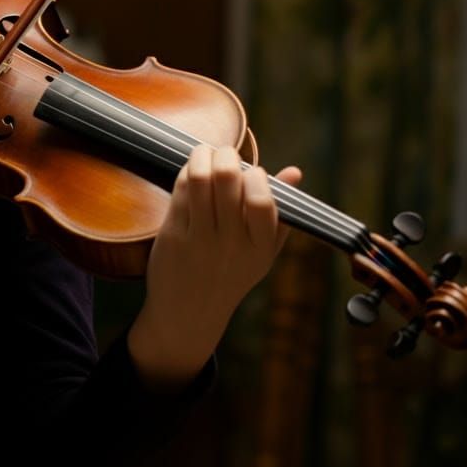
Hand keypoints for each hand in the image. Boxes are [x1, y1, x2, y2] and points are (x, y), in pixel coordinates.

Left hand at [127, 144, 300, 389]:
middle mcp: (230, 242)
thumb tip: (294, 171)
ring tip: (206, 153)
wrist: (189, 313)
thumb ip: (280, 212)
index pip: (262, 201)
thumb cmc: (231, 275)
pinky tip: (190, 170)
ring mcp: (199, 238)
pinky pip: (180, 191)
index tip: (252, 172)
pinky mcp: (173, 233)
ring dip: (202, 155)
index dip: (256, 176)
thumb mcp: (263, 251)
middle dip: (226, 154)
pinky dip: (185, 172)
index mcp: (259, 246)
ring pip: (198, 179)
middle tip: (225, 152)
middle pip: (227, 180)